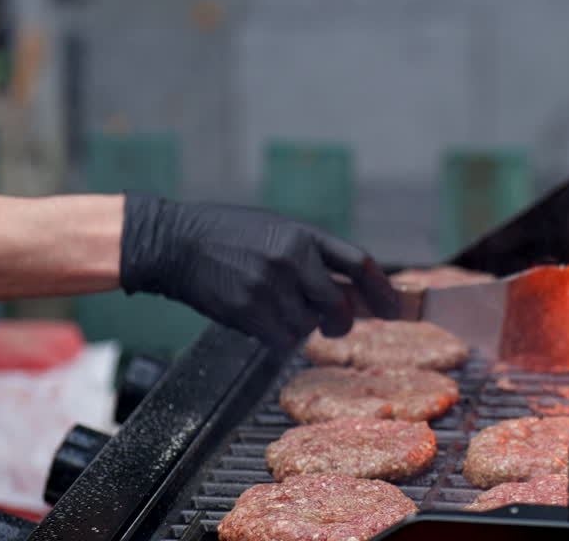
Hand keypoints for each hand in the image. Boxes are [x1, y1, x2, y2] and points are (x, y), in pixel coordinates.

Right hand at [118, 192, 397, 348]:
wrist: (175, 241)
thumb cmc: (229, 234)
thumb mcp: (279, 229)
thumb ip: (313, 255)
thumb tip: (350, 287)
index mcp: (305, 235)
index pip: (359, 264)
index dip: (382, 290)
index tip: (393, 308)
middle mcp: (292, 259)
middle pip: (340, 304)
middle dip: (342, 320)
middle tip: (335, 323)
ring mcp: (269, 285)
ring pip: (309, 326)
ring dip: (302, 326)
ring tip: (279, 308)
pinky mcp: (246, 310)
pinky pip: (281, 339)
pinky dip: (278, 337)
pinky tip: (261, 319)